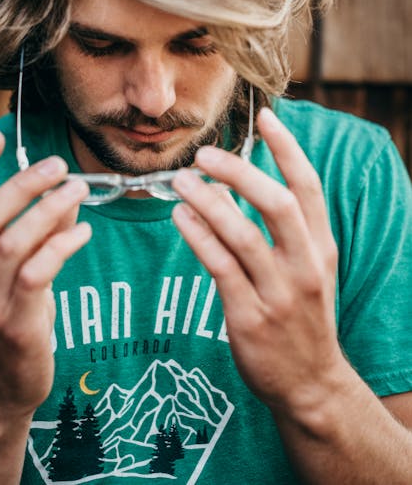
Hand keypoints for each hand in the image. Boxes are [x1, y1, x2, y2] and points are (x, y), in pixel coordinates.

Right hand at [0, 130, 90, 424]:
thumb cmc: (7, 322)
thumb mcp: (10, 276)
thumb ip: (34, 234)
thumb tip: (65, 194)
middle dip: (22, 184)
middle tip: (57, 165)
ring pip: (11, 243)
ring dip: (48, 210)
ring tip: (77, 189)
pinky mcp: (15, 325)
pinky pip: (37, 274)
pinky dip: (61, 245)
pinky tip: (82, 233)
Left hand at [171, 107, 344, 420]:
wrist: (312, 383)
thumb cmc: (302, 316)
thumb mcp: (307, 268)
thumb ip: (280, 228)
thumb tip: (232, 184)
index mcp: (320, 247)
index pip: (307, 187)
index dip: (287, 149)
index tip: (265, 117)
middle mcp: (305, 266)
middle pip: (276, 204)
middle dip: (239, 172)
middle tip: (204, 154)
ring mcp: (279, 294)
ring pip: (242, 235)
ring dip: (208, 202)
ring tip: (181, 181)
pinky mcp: (250, 317)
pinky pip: (219, 267)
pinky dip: (198, 236)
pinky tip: (180, 217)